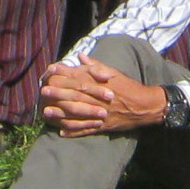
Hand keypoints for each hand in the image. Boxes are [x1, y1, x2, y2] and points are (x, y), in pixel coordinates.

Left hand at [39, 56, 166, 137]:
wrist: (146, 106)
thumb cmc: (128, 87)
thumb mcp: (114, 73)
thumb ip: (96, 66)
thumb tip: (80, 56)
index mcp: (101, 85)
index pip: (79, 78)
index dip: (64, 75)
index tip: (50, 72)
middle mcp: (99, 99)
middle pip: (76, 96)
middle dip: (58, 94)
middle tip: (43, 92)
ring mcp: (101, 114)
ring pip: (78, 115)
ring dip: (61, 114)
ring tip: (46, 113)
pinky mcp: (104, 126)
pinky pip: (87, 130)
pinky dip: (74, 132)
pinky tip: (62, 132)